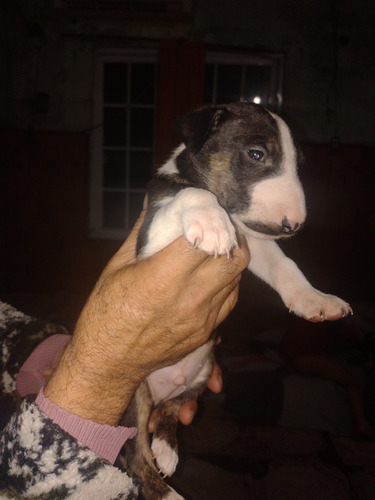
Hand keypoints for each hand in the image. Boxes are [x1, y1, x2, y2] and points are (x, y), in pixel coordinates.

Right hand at [44, 210, 248, 424]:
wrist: (109, 364)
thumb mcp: (117, 266)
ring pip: (237, 276)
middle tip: (217, 223)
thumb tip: (158, 200)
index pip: (205, 237)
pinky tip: (210, 274)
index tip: (204, 207)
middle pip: (233, 256)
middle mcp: (189, 299)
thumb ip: (143, 231)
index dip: (209, 216)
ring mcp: (202, 319)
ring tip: (214, 246)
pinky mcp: (207, 332)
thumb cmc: (105, 312)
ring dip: (230, 256)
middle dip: (229, 233)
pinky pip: (230, 298)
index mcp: (162, 279)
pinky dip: (226, 280)